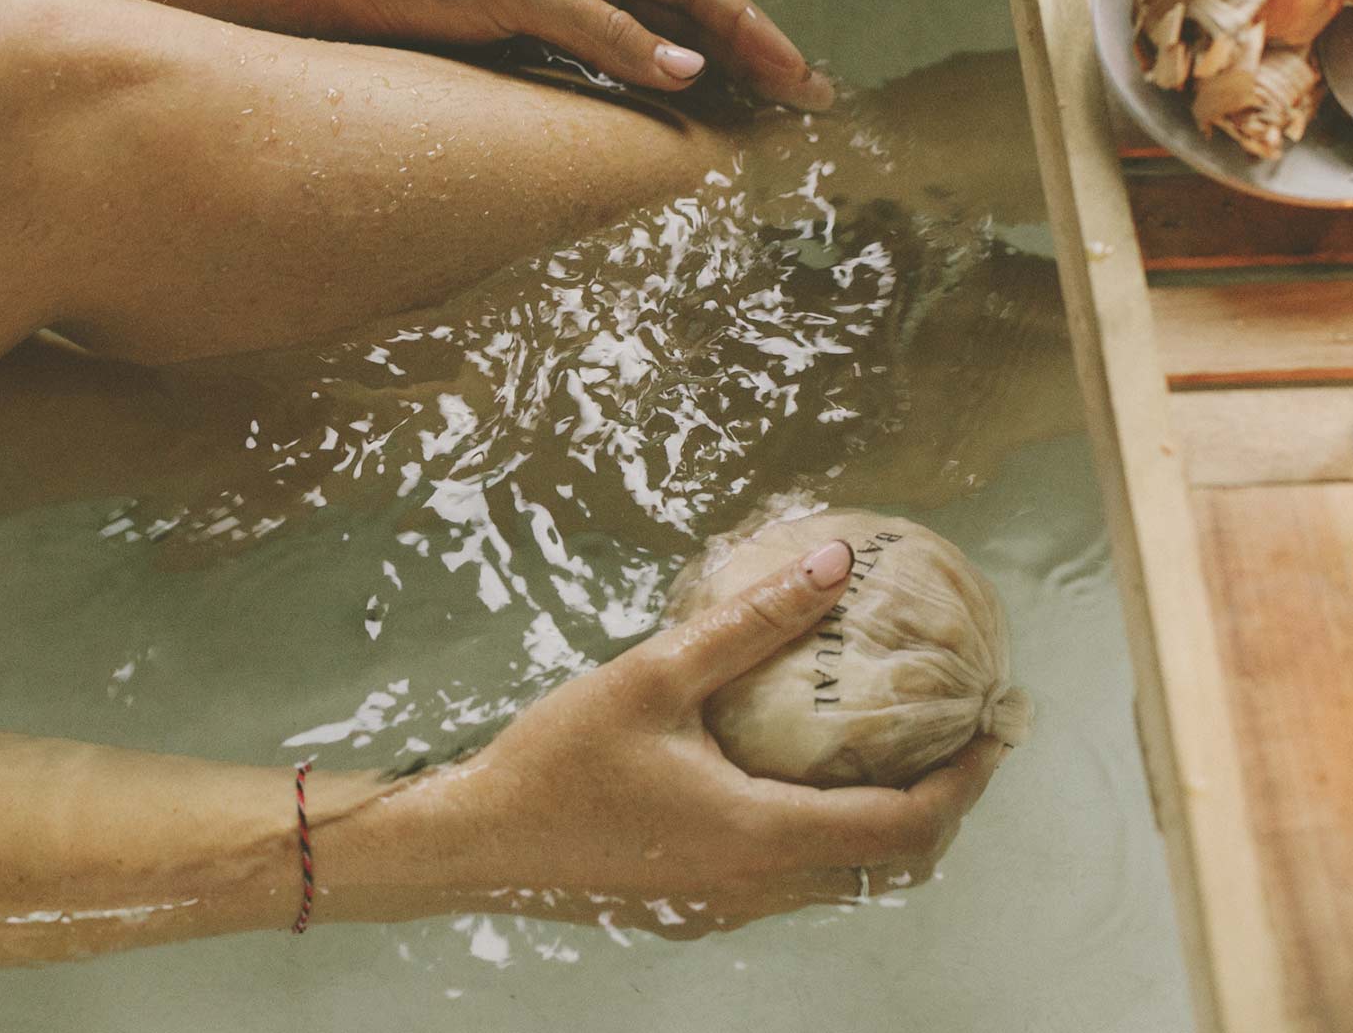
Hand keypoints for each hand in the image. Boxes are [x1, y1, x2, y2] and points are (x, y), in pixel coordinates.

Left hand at [312, 0, 833, 109]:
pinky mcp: (536, 43)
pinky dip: (655, 90)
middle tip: (807, 99)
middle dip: (748, 51)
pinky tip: (683, 117)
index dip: (748, 25)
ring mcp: (563, 4)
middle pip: (686, 8)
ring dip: (710, 74)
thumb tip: (689, 69)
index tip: (795, 73)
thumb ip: (603, 33)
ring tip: (764, 113)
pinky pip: (614, 66)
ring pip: (657, 40)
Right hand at [338, 538, 1001, 937]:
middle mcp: (755, 887)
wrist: (475, 842)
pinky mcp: (695, 903)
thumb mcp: (653, 676)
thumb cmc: (559, 758)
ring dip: (890, 823)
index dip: (964, 781)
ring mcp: (725, 906)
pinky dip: (835, 834)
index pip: (903, 827)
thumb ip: (747, 624)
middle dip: (944, 804)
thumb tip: (831, 566)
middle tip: (968, 737)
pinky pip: (796, 879)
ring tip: (906, 750)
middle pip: (888, 865)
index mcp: (757, 837)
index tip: (997, 729)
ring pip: (844, 878)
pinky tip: (811, 777)